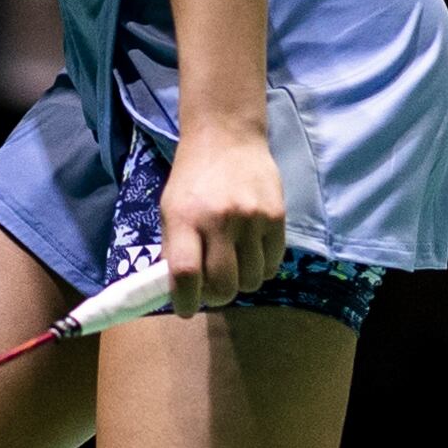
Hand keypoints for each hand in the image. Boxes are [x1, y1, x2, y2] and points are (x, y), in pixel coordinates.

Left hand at [157, 133, 286, 318]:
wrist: (227, 137)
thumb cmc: (193, 179)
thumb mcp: (170, 209)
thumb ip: (175, 248)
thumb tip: (179, 291)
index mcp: (184, 218)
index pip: (185, 274)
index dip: (185, 301)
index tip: (186, 309)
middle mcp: (218, 220)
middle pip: (224, 285)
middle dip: (217, 296)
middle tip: (213, 287)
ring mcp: (251, 219)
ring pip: (252, 281)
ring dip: (241, 282)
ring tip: (234, 264)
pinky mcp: (277, 217)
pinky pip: (272, 265)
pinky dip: (261, 268)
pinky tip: (251, 252)